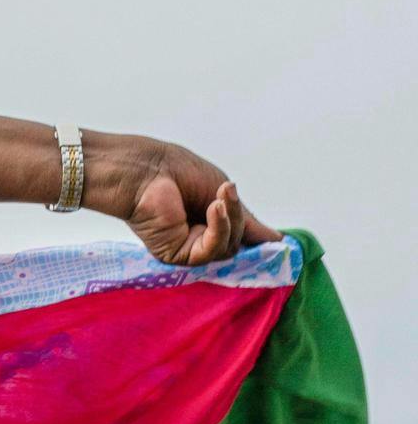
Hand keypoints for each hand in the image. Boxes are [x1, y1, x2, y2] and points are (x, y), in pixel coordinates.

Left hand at [91, 134, 279, 265]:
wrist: (146, 168)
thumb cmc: (177, 172)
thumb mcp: (223, 194)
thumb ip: (246, 220)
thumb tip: (276, 240)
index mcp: (209, 223)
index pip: (240, 239)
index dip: (258, 238)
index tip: (278, 238)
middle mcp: (198, 239)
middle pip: (237, 244)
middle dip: (239, 218)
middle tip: (228, 195)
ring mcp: (187, 248)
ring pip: (227, 248)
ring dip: (230, 220)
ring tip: (219, 197)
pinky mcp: (177, 255)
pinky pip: (210, 251)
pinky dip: (218, 229)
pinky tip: (214, 209)